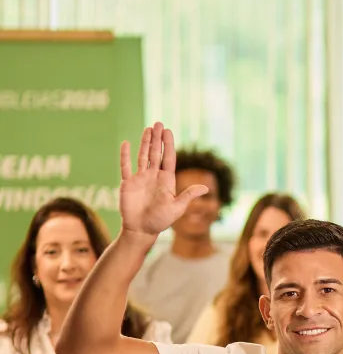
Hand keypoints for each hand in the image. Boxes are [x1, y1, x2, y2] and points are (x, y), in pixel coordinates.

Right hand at [119, 122, 208, 236]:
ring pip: (142, 156)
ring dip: (144, 142)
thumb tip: (206, 187)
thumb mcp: (177, 208)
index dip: (168, 145)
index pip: (168, 158)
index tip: (168, 131)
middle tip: (158, 123)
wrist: (141, 230)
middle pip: (155, 153)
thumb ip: (188, 195)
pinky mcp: (127, 183)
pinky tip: (126, 143)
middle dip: (157, 139)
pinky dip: (125, 155)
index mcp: (166, 181)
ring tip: (148, 128)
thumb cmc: (161, 221)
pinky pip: (125, 166)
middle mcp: (154, 177)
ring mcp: (140, 178)